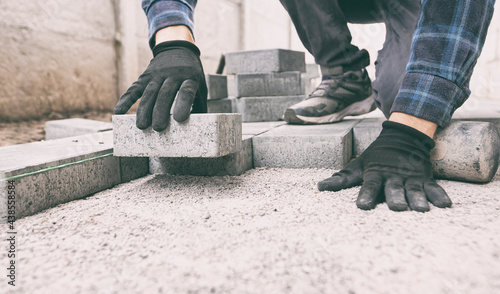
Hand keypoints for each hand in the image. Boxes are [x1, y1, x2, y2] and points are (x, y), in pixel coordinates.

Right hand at [114, 40, 206, 130]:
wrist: (177, 47)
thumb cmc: (191, 73)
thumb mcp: (200, 84)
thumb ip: (199, 104)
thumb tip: (202, 128)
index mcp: (190, 77)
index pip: (186, 91)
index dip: (183, 104)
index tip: (179, 119)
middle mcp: (173, 74)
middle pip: (165, 94)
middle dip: (160, 112)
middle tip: (158, 129)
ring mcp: (157, 74)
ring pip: (149, 93)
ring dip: (144, 110)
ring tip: (141, 126)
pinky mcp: (145, 76)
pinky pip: (134, 88)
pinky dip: (126, 100)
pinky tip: (118, 112)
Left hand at [317, 121, 451, 211]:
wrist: (403, 136)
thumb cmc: (376, 157)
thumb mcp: (358, 166)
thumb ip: (341, 179)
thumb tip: (319, 187)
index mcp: (376, 173)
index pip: (369, 185)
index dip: (365, 195)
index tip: (362, 206)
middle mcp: (393, 176)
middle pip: (394, 189)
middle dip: (396, 197)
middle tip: (397, 208)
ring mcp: (410, 177)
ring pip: (414, 190)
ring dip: (418, 199)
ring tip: (421, 210)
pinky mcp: (424, 178)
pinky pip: (433, 188)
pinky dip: (439, 195)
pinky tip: (445, 205)